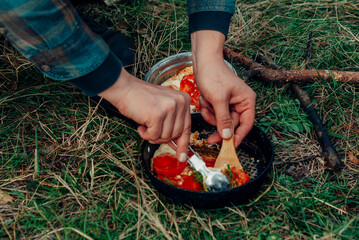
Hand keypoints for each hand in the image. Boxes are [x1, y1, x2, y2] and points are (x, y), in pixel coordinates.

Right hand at [98, 68, 191, 161]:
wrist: (125, 89)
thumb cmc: (142, 98)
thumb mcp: (164, 107)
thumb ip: (173, 124)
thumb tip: (179, 148)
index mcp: (183, 100)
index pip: (187, 127)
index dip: (183, 144)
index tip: (182, 156)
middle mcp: (180, 103)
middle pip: (176, 134)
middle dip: (162, 137)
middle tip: (152, 131)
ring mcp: (169, 108)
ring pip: (165, 136)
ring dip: (153, 135)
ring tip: (146, 124)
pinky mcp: (157, 115)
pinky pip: (154, 136)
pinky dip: (145, 135)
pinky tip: (141, 125)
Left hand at [191, 30, 255, 146]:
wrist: (203, 62)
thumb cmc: (214, 75)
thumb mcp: (218, 99)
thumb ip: (223, 119)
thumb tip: (227, 136)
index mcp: (246, 100)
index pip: (246, 124)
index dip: (239, 136)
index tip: (230, 146)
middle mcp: (240, 102)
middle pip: (232, 124)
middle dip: (218, 126)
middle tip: (210, 139)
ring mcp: (230, 102)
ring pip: (221, 120)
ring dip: (211, 116)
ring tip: (206, 104)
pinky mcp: (220, 102)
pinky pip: (214, 114)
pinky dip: (208, 109)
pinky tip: (204, 99)